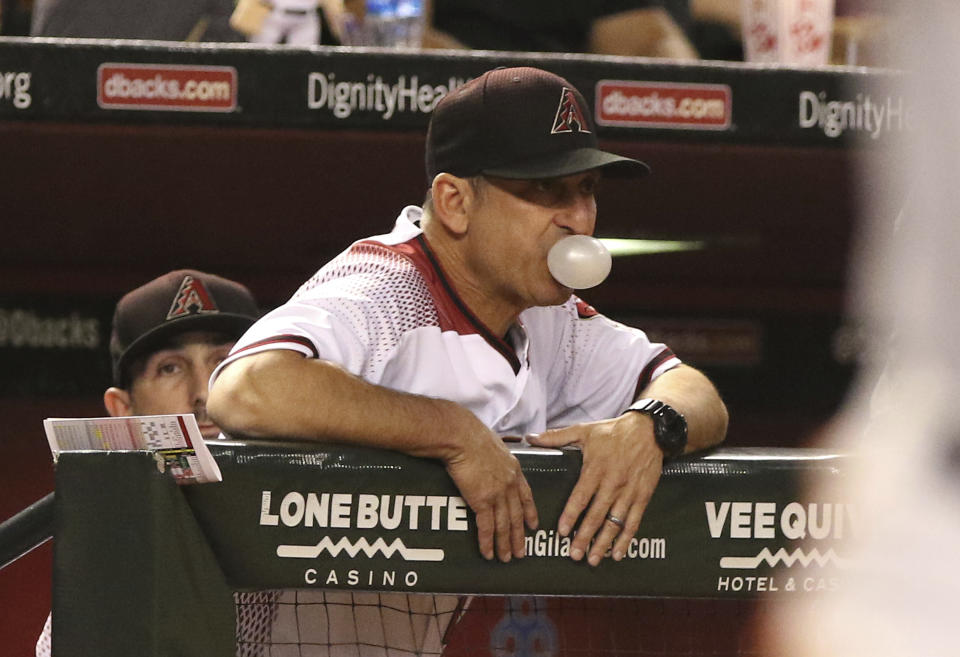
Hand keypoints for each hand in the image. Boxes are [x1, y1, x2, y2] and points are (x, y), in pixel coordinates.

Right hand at [442, 422, 537, 561]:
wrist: (460, 436)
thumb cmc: (471, 434)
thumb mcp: (492, 443)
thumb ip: (495, 455)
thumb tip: (489, 455)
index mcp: (514, 469)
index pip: (526, 496)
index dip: (530, 513)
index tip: (533, 525)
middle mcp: (509, 484)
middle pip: (517, 516)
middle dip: (519, 537)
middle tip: (521, 553)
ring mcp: (497, 493)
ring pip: (504, 525)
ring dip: (505, 544)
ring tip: (506, 558)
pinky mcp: (482, 500)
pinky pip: (487, 527)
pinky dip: (488, 542)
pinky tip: (488, 553)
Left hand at [527, 414, 661, 565]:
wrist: (650, 431)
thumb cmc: (613, 431)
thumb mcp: (584, 430)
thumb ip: (556, 437)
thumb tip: (531, 438)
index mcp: (595, 469)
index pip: (581, 497)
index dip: (571, 515)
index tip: (562, 532)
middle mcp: (612, 483)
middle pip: (597, 515)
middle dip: (585, 537)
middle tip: (575, 555)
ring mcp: (628, 492)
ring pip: (614, 522)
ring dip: (604, 543)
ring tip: (593, 559)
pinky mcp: (642, 496)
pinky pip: (633, 521)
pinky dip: (626, 539)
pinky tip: (617, 553)